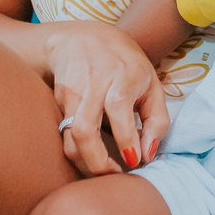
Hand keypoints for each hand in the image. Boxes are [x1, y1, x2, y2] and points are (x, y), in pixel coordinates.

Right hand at [40, 20, 170, 176]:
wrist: (81, 38)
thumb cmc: (125, 64)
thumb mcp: (151, 84)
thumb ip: (157, 120)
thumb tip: (148, 154)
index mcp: (122, 76)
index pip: (118, 109)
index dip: (126, 140)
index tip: (133, 161)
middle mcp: (93, 83)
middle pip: (84, 129)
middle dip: (96, 162)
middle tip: (112, 176)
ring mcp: (71, 92)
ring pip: (67, 135)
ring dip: (82, 162)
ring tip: (101, 170)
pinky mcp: (57, 99)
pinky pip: (63, 132)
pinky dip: (76, 150)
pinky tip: (90, 155)